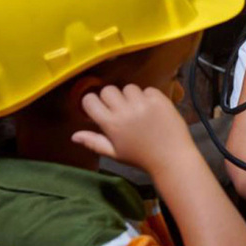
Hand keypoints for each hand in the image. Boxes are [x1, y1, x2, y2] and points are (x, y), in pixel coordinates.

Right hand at [71, 84, 194, 172]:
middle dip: (111, 98)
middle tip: (119, 109)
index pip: (90, 100)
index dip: (92, 103)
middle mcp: (125, 110)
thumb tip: (74, 136)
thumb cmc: (140, 157)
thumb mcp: (114, 153)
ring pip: (129, 88)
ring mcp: (143, 103)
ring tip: (138, 110)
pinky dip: (148, 97)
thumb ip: (94, 142)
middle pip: (108, 90)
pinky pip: (148, 89)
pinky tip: (152, 110)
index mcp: (111, 124)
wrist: (171, 157)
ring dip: (131, 96)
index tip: (98, 108)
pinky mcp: (160, 99)